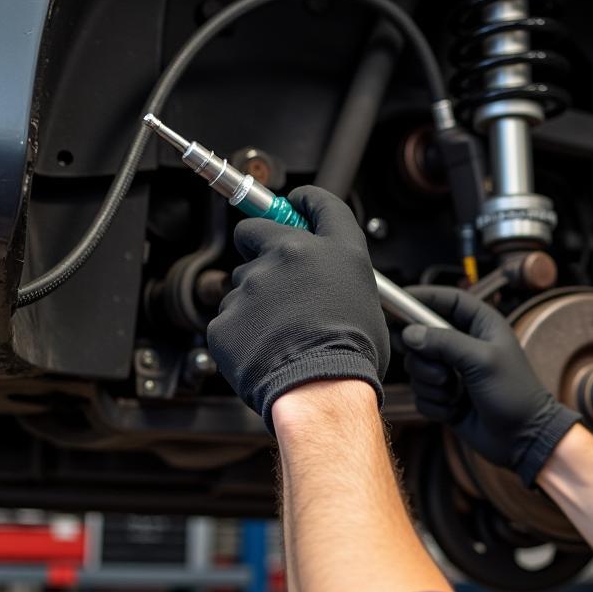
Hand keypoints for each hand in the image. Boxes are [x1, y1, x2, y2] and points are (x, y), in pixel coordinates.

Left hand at [207, 185, 388, 431]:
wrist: (322, 391)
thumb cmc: (351, 356)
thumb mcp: (365, 302)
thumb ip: (339, 276)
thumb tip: (326, 279)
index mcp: (335, 251)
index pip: (320, 204)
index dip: (305, 200)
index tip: (295, 202)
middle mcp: (291, 255)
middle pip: (256, 230)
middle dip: (258, 245)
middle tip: (272, 274)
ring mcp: (253, 283)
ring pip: (242, 283)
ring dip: (254, 301)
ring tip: (279, 334)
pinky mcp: (227, 315)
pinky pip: (230, 319)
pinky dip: (242, 334)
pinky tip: (264, 350)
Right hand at [401, 286, 579, 485]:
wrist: (522, 438)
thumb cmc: (514, 393)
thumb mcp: (482, 361)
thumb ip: (444, 342)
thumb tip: (410, 333)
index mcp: (480, 324)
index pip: (445, 300)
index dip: (420, 299)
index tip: (394, 306)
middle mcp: (463, 344)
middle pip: (421, 336)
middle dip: (425, 359)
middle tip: (443, 373)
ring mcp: (452, 370)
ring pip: (416, 368)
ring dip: (433, 385)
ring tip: (457, 394)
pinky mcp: (444, 395)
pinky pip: (421, 394)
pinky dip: (436, 404)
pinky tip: (456, 409)